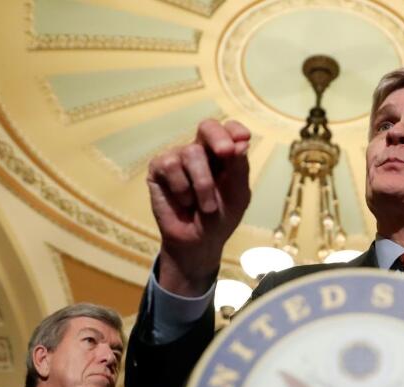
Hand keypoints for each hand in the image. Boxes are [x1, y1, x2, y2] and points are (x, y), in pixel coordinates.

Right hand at [147, 118, 251, 295]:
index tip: (244, 139)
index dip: (235, 130)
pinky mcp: (159, 167)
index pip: (229, 130)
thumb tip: (241, 143)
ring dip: (202, 184)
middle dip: (218, 137)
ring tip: (206, 207)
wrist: (197, 242)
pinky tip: (184, 201)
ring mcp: (179, 157)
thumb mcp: (237, 196)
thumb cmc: (220, 218)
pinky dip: (181, 187)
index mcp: (223, 155)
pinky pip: (170, 165)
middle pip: (207, 126)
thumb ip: (239, 169)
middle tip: (226, 152)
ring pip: (191, 152)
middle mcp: (201, 150)